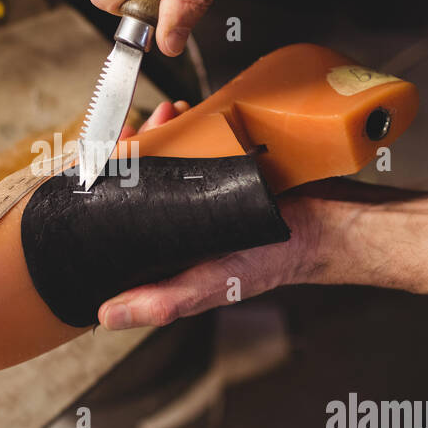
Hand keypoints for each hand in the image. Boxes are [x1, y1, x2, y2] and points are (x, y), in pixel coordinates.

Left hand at [98, 97, 321, 329]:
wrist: (327, 224)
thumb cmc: (272, 261)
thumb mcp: (213, 283)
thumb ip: (164, 300)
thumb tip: (106, 315)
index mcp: (162, 253)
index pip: (116, 220)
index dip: (102, 189)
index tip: (101, 160)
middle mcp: (176, 223)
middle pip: (135, 181)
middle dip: (131, 151)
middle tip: (136, 128)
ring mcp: (198, 196)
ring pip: (162, 157)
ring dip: (158, 132)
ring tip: (165, 114)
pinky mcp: (221, 173)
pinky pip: (194, 144)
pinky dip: (189, 126)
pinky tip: (187, 112)